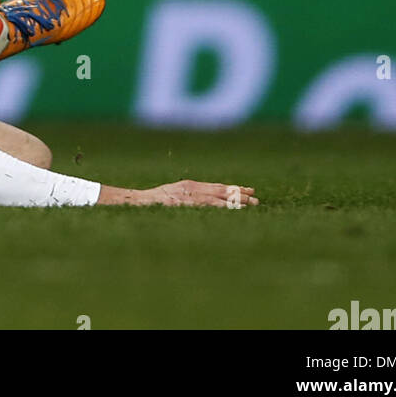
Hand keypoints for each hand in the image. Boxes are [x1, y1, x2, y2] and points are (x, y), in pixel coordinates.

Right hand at [107, 180, 258, 207]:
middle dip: (240, 195)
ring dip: (236, 201)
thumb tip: (206, 202)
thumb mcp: (174, 196)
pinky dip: (222, 207)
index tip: (250, 190)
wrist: (138, 202)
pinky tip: (234, 210)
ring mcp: (189, 197)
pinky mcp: (186, 204)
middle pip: (221, 191)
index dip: (234, 189)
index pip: (218, 187)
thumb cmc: (154, 201)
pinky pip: (208, 206)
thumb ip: (189, 197)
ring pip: (218, 198)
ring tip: (252, 204)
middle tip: (257, 199)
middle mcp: (192, 189)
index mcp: (190, 186)